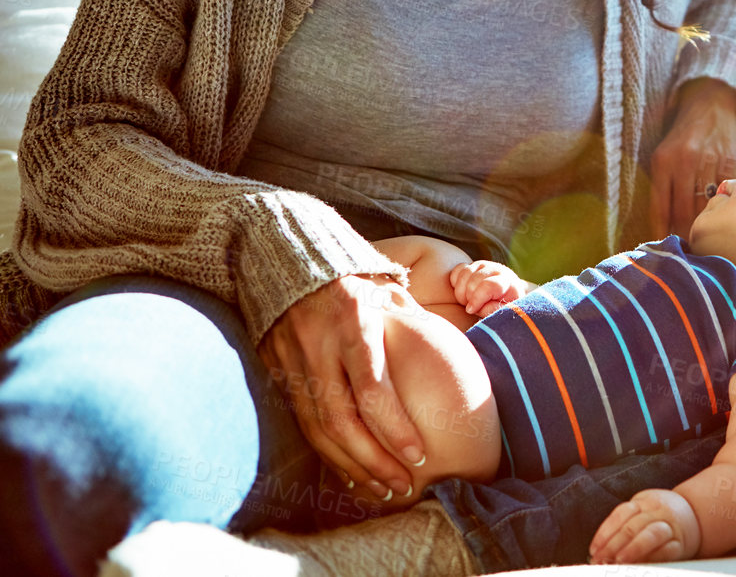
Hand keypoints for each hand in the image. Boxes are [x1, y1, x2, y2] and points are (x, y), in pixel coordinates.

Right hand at [257, 274, 425, 502]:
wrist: (285, 255)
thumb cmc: (353, 274)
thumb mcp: (385, 287)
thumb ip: (410, 319)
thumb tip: (451, 352)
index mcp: (352, 318)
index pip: (371, 386)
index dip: (394, 426)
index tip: (419, 454)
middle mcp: (319, 343)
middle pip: (342, 418)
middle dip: (374, 459)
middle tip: (404, 485)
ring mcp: (293, 359)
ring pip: (318, 428)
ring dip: (352, 464)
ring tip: (383, 488)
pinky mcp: (276, 370)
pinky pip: (302, 422)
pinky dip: (328, 451)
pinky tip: (351, 471)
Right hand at [449, 259, 529, 317]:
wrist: (505, 297)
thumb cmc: (505, 307)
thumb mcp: (506, 312)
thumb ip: (494, 310)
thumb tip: (478, 306)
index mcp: (507, 280)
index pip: (488, 285)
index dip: (476, 299)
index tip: (471, 310)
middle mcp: (495, 269)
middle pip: (473, 281)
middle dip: (469, 298)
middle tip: (473, 308)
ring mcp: (483, 265)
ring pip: (464, 274)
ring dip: (461, 292)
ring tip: (467, 302)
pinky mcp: (472, 266)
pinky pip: (457, 271)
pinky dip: (455, 283)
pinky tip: (463, 292)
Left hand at [589, 488, 700, 563]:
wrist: (696, 514)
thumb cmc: (659, 516)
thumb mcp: (643, 511)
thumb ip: (624, 526)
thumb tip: (599, 552)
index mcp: (645, 502)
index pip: (622, 514)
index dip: (605, 532)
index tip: (594, 550)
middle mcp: (658, 511)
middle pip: (633, 526)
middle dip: (614, 545)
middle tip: (602, 560)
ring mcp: (671, 527)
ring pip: (652, 534)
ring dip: (634, 549)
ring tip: (620, 561)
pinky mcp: (681, 544)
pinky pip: (667, 550)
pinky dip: (653, 558)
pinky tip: (642, 565)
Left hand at [649, 78, 735, 238]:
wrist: (712, 103)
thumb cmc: (683, 136)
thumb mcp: (664, 155)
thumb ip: (664, 186)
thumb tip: (665, 226)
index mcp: (663, 161)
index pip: (661, 207)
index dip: (663, 231)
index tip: (665, 247)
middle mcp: (685, 160)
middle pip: (685, 210)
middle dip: (686, 232)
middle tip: (688, 247)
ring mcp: (710, 160)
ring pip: (707, 205)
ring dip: (706, 224)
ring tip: (706, 238)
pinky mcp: (731, 160)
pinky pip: (726, 192)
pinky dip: (724, 207)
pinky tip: (723, 217)